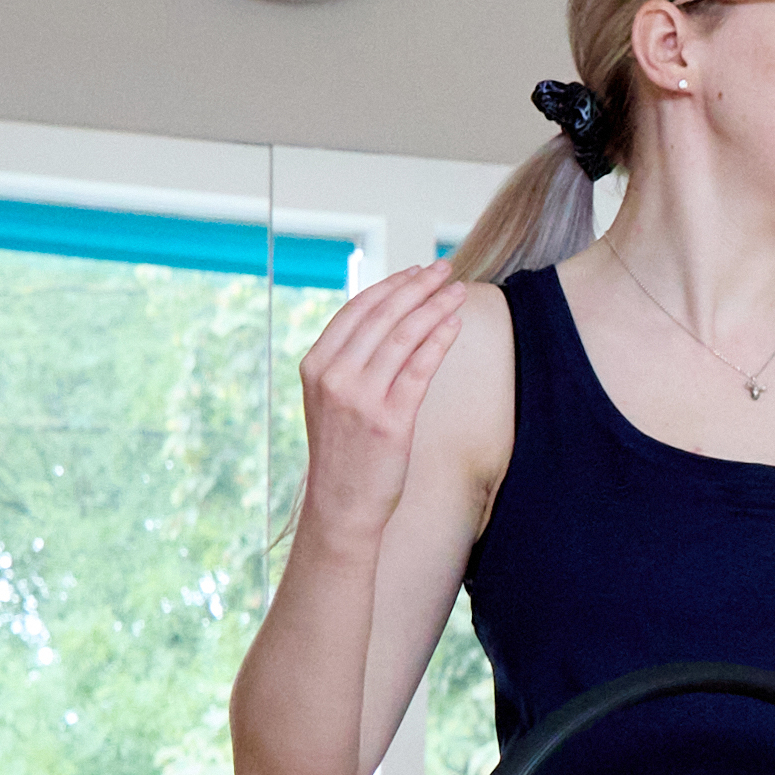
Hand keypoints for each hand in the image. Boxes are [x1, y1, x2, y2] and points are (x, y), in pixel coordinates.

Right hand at [295, 267, 475, 549]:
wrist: (340, 505)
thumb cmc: (343, 451)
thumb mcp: (331, 398)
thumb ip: (349, 361)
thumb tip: (386, 321)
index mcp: (315, 364)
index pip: (357, 310)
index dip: (391, 286)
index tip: (416, 272)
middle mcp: (334, 376)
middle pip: (383, 316)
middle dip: (419, 286)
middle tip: (446, 269)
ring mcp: (360, 397)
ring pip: (404, 336)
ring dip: (435, 307)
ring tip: (458, 291)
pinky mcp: (389, 421)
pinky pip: (420, 369)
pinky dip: (439, 340)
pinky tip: (455, 324)